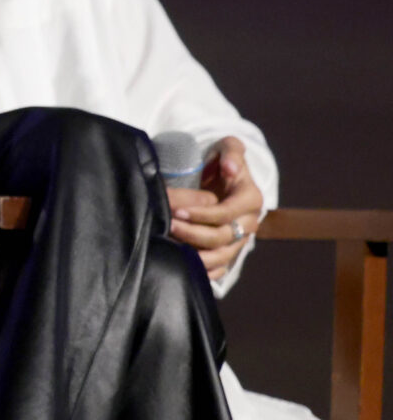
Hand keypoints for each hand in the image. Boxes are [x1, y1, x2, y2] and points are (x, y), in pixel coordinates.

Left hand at [169, 135, 263, 279]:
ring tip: (170, 246)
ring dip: (195, 255)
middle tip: (167, 226)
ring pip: (220, 257)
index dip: (201, 214)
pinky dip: (203, 271)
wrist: (223, 177)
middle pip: (221, 238)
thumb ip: (231, 151)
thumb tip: (230, 168)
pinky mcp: (230, 252)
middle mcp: (249, 223)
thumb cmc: (222, 161)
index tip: (177, 211)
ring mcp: (240, 240)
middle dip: (192, 233)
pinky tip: (183, 266)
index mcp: (250, 199)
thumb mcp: (228, 148)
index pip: (225, 214)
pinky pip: (220, 269)